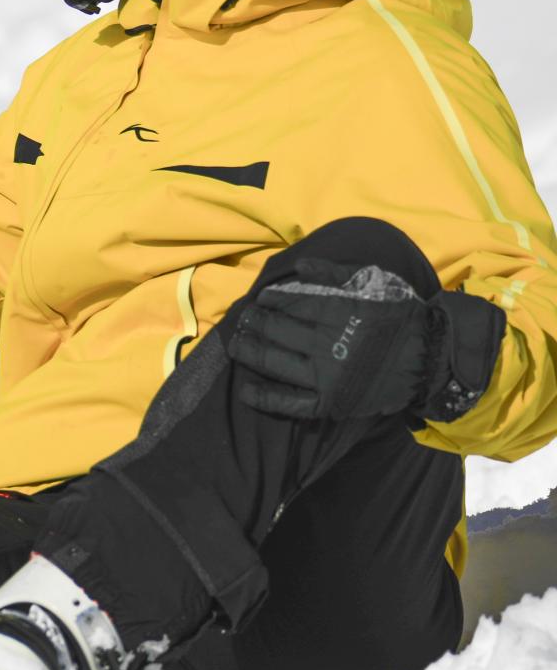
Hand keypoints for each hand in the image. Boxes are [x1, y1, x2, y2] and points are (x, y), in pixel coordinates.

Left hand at [227, 257, 501, 422]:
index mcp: (339, 314)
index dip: (271, 301)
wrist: (432, 360)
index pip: (292, 304)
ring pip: (275, 363)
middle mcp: (328, 345)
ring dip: (249, 352)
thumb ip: (334, 273)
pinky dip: (265, 397)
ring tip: (236, 343)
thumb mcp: (374, 283)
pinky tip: (246, 389)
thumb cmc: (401, 316)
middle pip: (277, 331)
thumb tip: (296, 266)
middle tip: (243, 319)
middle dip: (255, 323)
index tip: (260, 299)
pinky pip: (290, 402)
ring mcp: (326, 377)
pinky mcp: (329, 403)